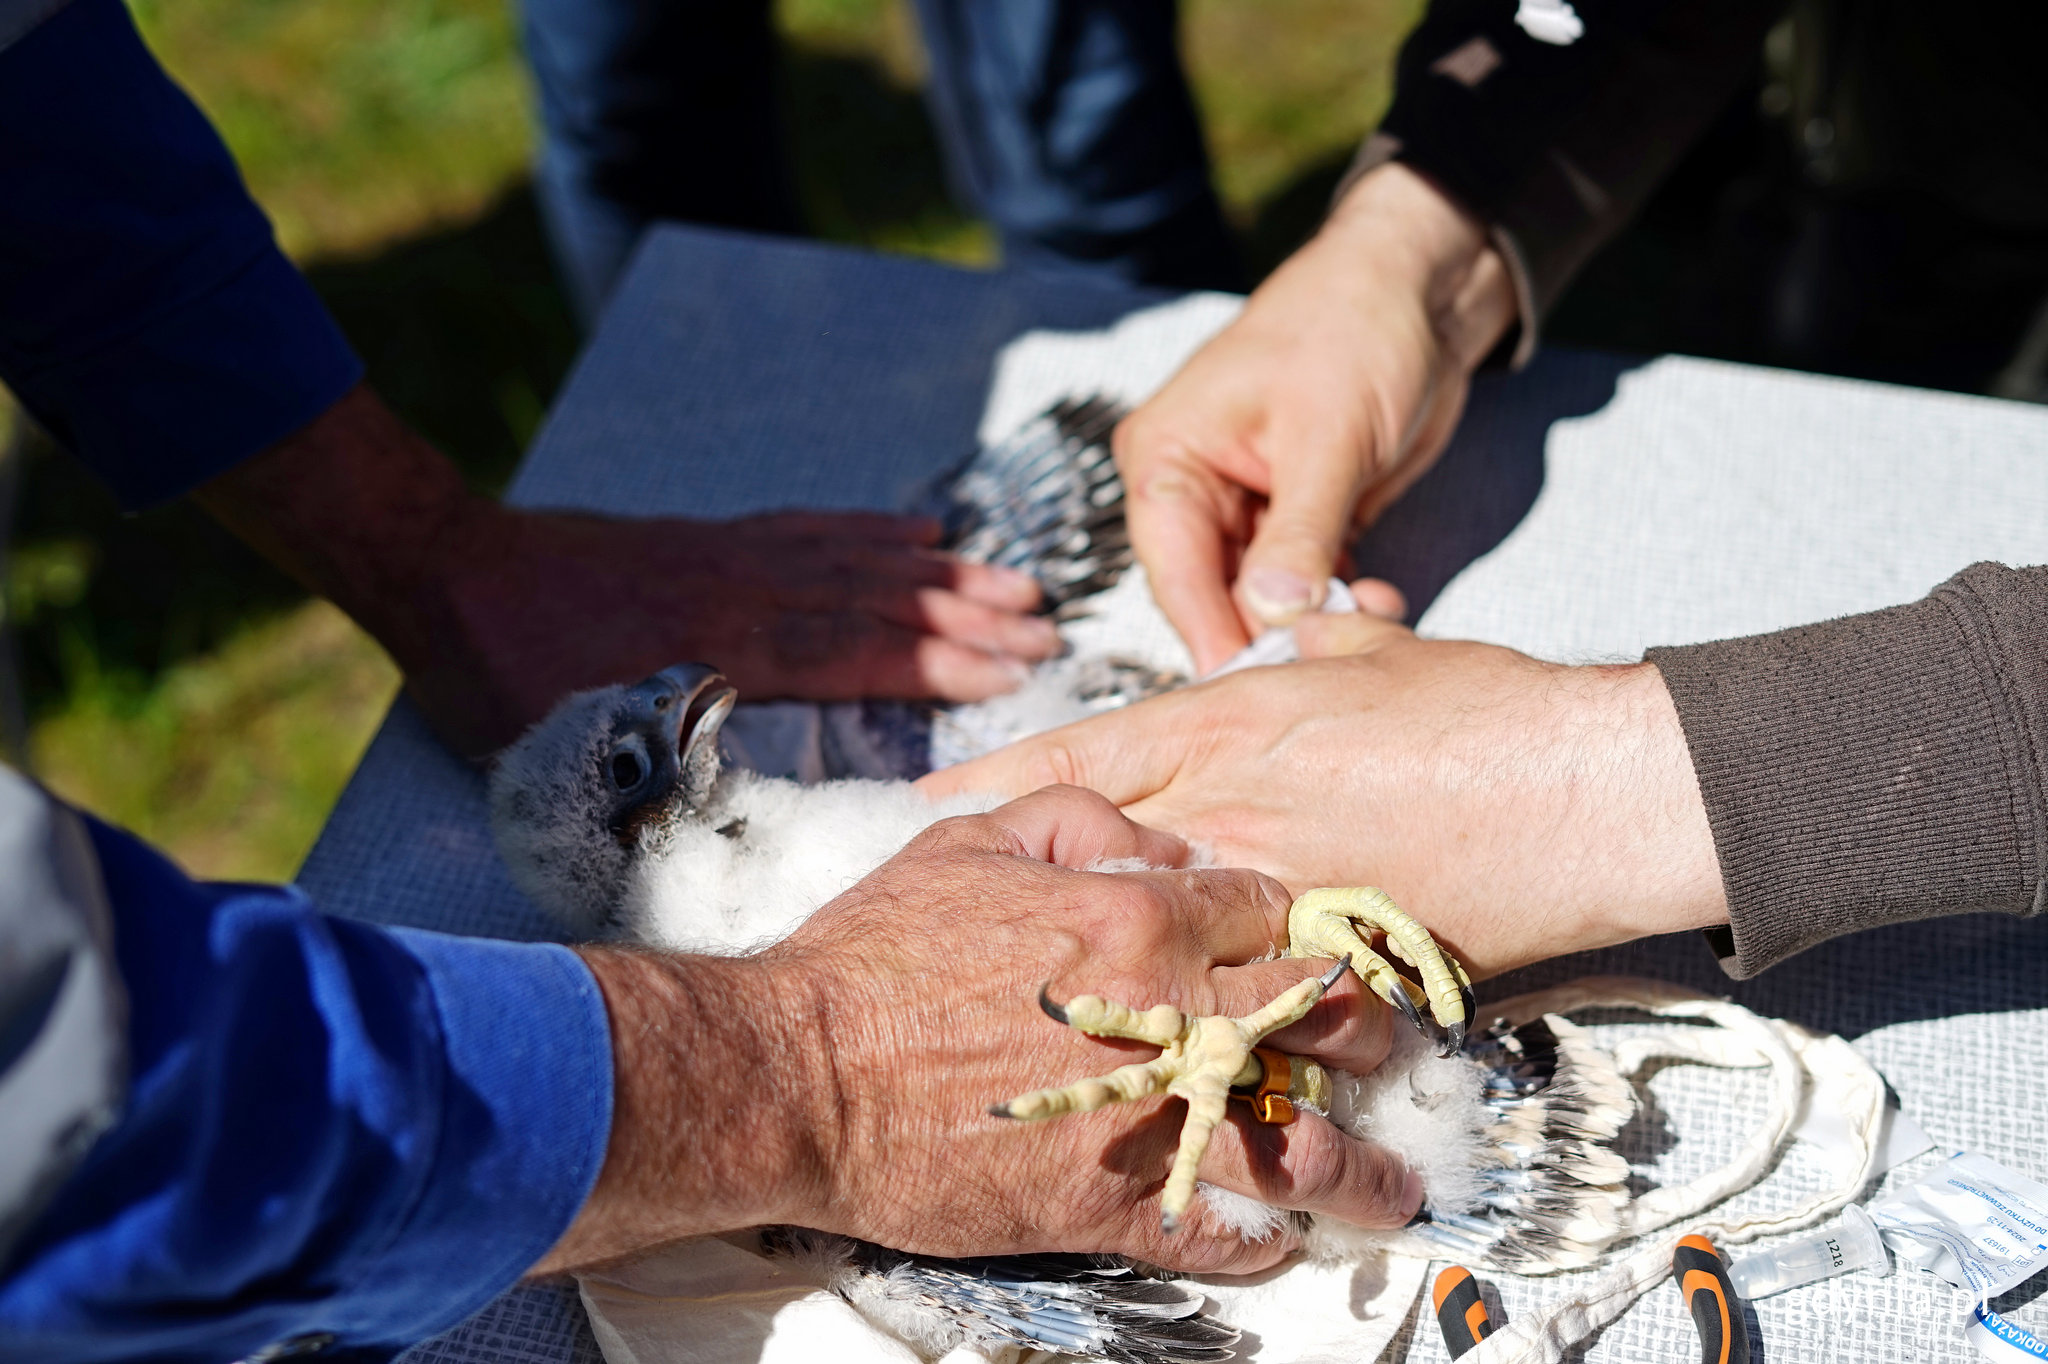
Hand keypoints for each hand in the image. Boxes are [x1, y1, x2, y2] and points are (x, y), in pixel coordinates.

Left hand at [406, 499, 1057, 756]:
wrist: (441, 568)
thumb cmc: (496, 673)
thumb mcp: (561, 755)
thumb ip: (643, 796)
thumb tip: (705, 863)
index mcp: (717, 649)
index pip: (853, 650)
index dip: (938, 660)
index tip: (1013, 670)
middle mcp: (742, 592)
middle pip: (876, 598)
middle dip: (968, 615)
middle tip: (1047, 629)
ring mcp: (731, 556)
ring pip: (856, 557)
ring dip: (939, 571)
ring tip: (1014, 581)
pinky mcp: (713, 538)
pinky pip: (811, 529)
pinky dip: (871, 530)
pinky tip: (916, 532)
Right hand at [536, 786, 1419, 1275]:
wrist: (801, 1070)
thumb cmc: (880, 949)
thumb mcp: (973, 837)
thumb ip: (1082, 816)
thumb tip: (1164, 843)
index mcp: (1138, 916)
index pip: (1271, 910)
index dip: (1300, 924)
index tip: (1315, 946)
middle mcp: (1165, 1016)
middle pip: (1320, 1019)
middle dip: (1364, 1030)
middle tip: (1374, 1046)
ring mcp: (1144, 1117)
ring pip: (1295, 1147)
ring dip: (1357, 1171)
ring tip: (1391, 1190)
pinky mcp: (1104, 1204)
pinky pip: (1214, 1232)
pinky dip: (1259, 1242)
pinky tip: (1282, 1241)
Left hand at [919, 611, 1727, 978]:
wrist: (1584, 794)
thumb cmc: (1484, 709)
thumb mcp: (1371, 651)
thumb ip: (1302, 642)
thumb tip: (1273, 625)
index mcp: (1229, 724)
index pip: (1079, 755)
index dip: (992, 781)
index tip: (927, 801)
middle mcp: (1230, 811)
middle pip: (1090, 851)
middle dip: (1020, 879)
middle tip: (957, 907)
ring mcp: (1271, 895)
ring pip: (1151, 931)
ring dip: (1095, 951)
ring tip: (1028, 979)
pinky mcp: (1324, 963)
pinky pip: (1240, 992)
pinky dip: (1198, 1007)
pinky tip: (1159, 1029)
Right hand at [1116, 163, 1516, 671]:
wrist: (1420, 289)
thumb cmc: (1354, 328)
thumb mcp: (1327, 436)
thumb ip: (1299, 532)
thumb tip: (1271, 615)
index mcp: (1167, 458)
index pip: (1174, 573)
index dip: (1212, 636)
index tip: (1250, 691)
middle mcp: (1193, 488)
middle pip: (1212, 596)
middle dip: (1271, 634)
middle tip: (1328, 664)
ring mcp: (1245, 507)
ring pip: (1262, 598)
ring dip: (1314, 621)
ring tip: (1371, 623)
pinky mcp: (1296, 518)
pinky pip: (1304, 582)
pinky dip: (1338, 601)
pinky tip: (1379, 603)